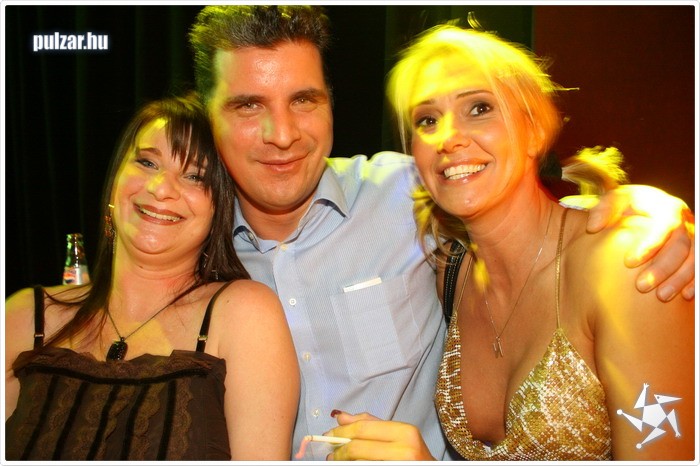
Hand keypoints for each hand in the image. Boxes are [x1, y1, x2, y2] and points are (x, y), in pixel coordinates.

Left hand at [324, 411, 433, 460]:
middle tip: (330, 453)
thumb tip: (340, 416)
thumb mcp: (398, 435)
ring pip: (359, 461)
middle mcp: (405, 450)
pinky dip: (354, 465)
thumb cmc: (414, 456)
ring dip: (343, 460)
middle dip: (339, 449)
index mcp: (405, 432)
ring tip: (337, 461)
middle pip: (358, 447)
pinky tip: (351, 465)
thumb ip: (370, 424)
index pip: (363, 429)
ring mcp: (398, 465)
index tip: (329, 435)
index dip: (342, 432)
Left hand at [563, 185, 694, 300]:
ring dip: (680, 278)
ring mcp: (692, 235)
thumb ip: (602, 209)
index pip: (661, 227)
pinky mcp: (696, 249)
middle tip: (641, 287)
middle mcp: (684, 221)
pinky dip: (695, 281)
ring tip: (661, 296)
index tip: (628, 263)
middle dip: (662, 268)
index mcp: (665, 208)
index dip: (648, 246)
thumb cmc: (627, 206)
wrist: (646, 205)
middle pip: (681, 246)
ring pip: (695, 258)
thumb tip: (593, 226)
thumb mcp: (614, 201)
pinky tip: (685, 296)